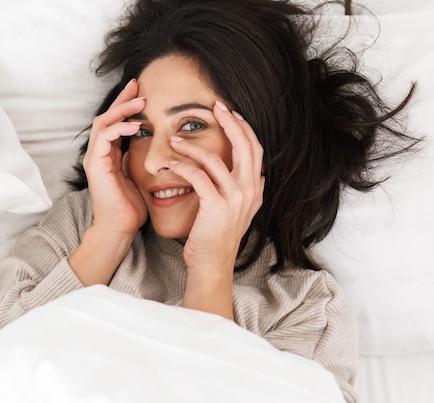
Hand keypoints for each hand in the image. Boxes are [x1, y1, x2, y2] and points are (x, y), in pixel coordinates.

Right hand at [83, 79, 147, 237]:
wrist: (120, 228)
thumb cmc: (130, 208)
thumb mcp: (137, 178)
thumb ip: (136, 160)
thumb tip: (145, 146)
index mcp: (109, 155)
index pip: (115, 122)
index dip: (127, 106)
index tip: (142, 92)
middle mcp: (99, 154)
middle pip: (107, 116)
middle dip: (122, 99)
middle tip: (138, 84)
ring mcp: (95, 158)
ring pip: (103, 122)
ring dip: (122, 110)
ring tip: (140, 101)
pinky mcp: (96, 165)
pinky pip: (105, 138)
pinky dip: (120, 128)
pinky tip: (136, 125)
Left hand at [169, 101, 264, 317]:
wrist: (212, 264)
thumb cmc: (219, 237)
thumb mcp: (242, 213)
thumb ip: (251, 193)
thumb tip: (262, 176)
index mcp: (255, 188)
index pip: (255, 149)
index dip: (244, 128)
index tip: (231, 112)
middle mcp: (250, 190)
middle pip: (245, 145)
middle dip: (230, 122)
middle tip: (215, 106)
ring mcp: (235, 198)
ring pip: (215, 158)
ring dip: (192, 145)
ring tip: (174, 139)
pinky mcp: (216, 205)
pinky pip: (198, 176)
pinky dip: (183, 165)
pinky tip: (171, 162)